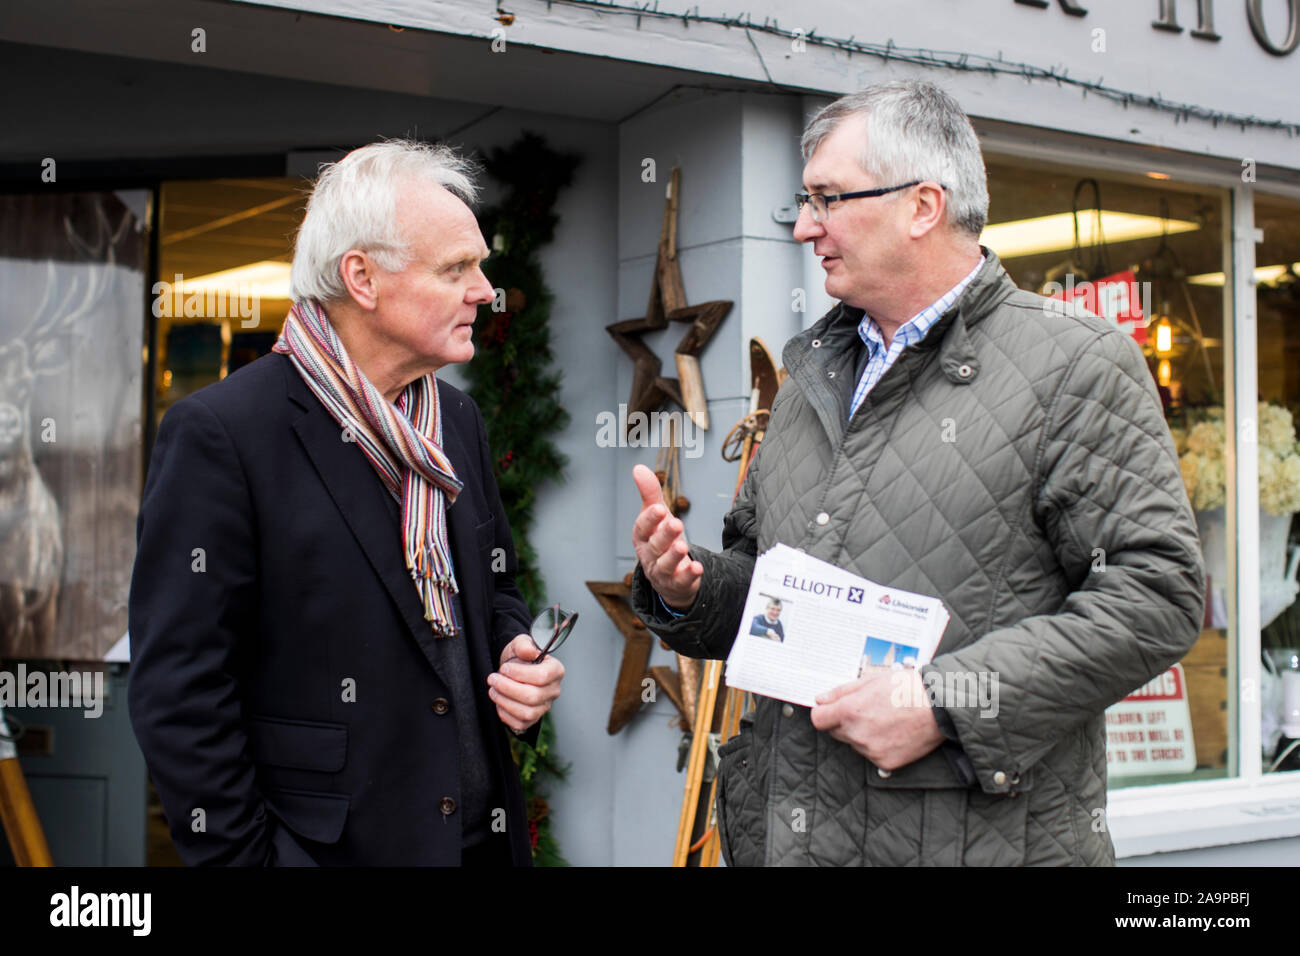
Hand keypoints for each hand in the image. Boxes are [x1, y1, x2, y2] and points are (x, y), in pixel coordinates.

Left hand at [488, 634, 564, 733]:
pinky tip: (499, 701)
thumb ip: (524, 645)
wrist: (513, 669)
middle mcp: (554, 690)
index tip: (505, 668)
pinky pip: (520, 723)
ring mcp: (544, 706)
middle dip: (508, 688)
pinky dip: (505, 714)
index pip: (543, 676)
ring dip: (505, 701)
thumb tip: (529, 652)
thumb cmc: (520, 657)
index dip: (520, 674)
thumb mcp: (521, 643)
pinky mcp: (533, 719)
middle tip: (493, 679)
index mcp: (556, 670)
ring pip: (527, 712)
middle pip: (533, 696)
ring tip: (493, 690)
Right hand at [631, 464, 702, 610]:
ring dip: (674, 556)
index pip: (642, 527)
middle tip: (676, 523)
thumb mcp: (656, 515)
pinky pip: (681, 581)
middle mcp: (649, 555)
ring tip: (683, 546)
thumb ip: (649, 493)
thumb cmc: (659, 538)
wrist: (667, 574)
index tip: (659, 509)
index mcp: (642, 537)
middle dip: (664, 535)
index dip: (649, 519)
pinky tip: (697, 567)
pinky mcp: (677, 584)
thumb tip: (638, 468)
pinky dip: (688, 575)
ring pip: (665, 565)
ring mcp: (662, 572)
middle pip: (654, 545)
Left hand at [810, 668, 944, 770]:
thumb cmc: (907, 688)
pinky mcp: (885, 763)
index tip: (831, 710)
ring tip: (885, 720)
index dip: (824, 713)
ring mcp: (871, 751)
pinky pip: (871, 755)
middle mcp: (857, 734)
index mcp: (850, 711)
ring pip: (854, 743)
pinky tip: (893, 733)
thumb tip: (821, 700)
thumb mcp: (871, 681)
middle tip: (867, 710)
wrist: (939, 707)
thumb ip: (841, 692)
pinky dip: (877, 746)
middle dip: (845, 722)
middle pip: (836, 732)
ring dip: (862, 734)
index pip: (819, 719)